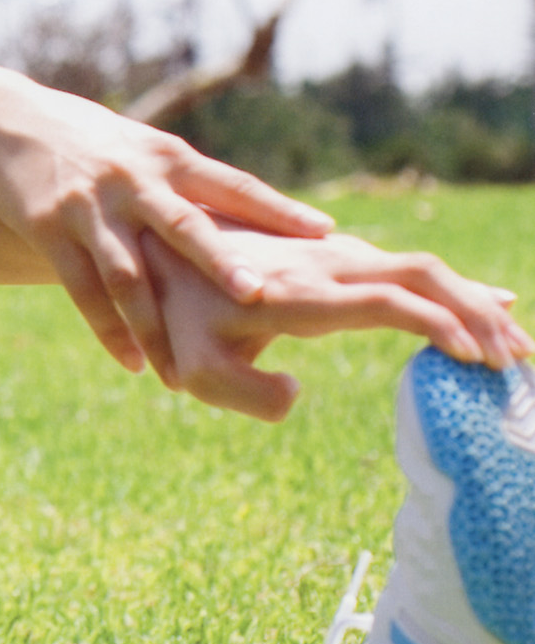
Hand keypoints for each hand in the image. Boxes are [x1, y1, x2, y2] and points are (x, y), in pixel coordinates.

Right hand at [0, 76, 333, 384]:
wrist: (1, 120)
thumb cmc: (86, 138)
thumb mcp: (142, 147)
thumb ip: (187, 183)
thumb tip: (250, 216)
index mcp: (166, 158)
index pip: (232, 185)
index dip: (277, 209)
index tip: (326, 231)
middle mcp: (133, 182)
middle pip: (184, 227)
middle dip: (221, 263)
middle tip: (260, 296)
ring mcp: (89, 208)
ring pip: (128, 275)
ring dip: (155, 325)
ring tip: (182, 370)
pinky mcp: (48, 230)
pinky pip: (82, 290)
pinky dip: (109, 331)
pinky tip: (134, 365)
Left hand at [141, 228, 531, 420]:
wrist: (147, 248)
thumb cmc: (169, 315)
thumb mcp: (193, 368)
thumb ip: (244, 393)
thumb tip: (298, 395)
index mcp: (300, 292)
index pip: (389, 299)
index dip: (440, 325)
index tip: (479, 361)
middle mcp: (325, 265)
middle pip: (424, 274)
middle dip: (479, 314)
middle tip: (520, 361)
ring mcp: (332, 256)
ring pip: (421, 267)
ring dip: (474, 302)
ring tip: (517, 345)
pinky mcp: (332, 256)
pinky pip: (405, 269)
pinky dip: (453, 291)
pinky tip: (489, 305)